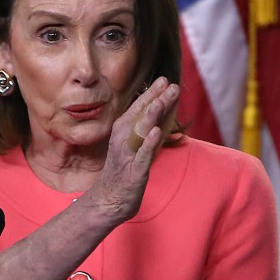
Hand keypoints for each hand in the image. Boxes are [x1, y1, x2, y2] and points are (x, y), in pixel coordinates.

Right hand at [85, 77, 179, 222]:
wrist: (109, 199)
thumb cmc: (124, 170)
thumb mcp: (134, 144)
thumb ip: (145, 127)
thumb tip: (160, 110)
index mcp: (123, 131)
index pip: (139, 108)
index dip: (152, 94)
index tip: (165, 80)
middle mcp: (123, 139)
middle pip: (141, 115)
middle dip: (156, 98)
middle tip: (171, 84)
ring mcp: (128, 154)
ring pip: (141, 131)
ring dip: (152, 115)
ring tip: (162, 101)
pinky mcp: (134, 171)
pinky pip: (143, 155)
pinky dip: (149, 142)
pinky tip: (157, 131)